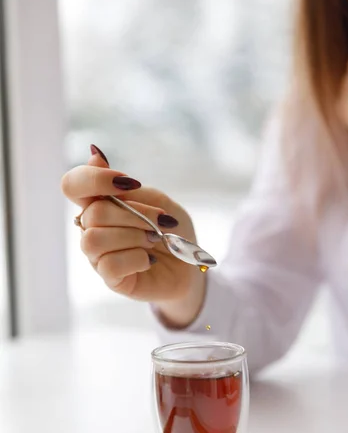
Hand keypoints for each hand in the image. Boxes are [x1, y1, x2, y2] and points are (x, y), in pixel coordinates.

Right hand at [61, 146, 205, 326]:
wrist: (189, 264)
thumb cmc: (171, 230)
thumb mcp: (156, 200)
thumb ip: (125, 186)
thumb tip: (94, 154)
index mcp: (99, 203)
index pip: (73, 184)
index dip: (94, 179)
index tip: (130, 183)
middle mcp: (91, 228)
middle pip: (93, 213)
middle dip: (135, 215)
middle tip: (162, 222)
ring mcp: (98, 255)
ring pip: (95, 239)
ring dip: (134, 236)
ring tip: (155, 240)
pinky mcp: (110, 278)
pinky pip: (109, 265)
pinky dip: (137, 259)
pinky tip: (150, 260)